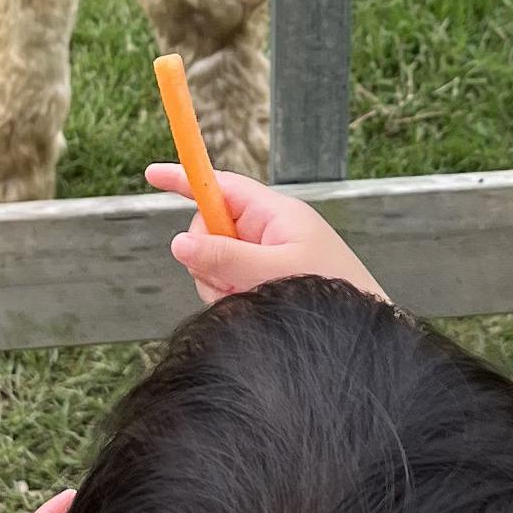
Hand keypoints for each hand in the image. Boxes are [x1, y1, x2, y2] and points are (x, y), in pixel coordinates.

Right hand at [146, 162, 387, 307]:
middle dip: (208, 258)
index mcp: (276, 215)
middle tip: (231, 283)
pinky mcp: (265, 286)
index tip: (151, 174)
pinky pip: (227, 288)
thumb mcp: (273, 273)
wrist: (362, 338)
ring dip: (221, 287)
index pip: (221, 186)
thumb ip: (224, 257)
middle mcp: (268, 234)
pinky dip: (232, 302)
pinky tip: (254, 314)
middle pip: (209, 232)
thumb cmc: (332, 295)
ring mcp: (265, 261)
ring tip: (252, 303)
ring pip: (214, 265)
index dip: (186, 179)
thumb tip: (179, 242)